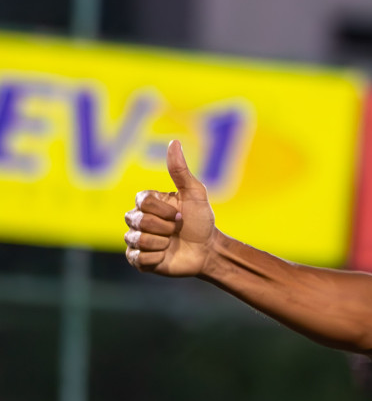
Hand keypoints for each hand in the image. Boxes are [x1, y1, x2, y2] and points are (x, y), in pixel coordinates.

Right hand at [123, 140, 217, 276]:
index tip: (179, 215)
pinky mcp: (138, 259)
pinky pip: (138, 257)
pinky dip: (156, 258)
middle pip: (137, 220)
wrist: (208, 251)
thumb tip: (174, 141)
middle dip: (164, 227)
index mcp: (147, 202)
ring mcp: (136, 239)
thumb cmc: (202, 221)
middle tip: (177, 230)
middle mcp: (137, 219)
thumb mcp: (195, 194)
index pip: (142, 201)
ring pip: (138, 239)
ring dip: (162, 243)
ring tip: (172, 243)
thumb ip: (181, 170)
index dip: (164, 211)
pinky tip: (165, 256)